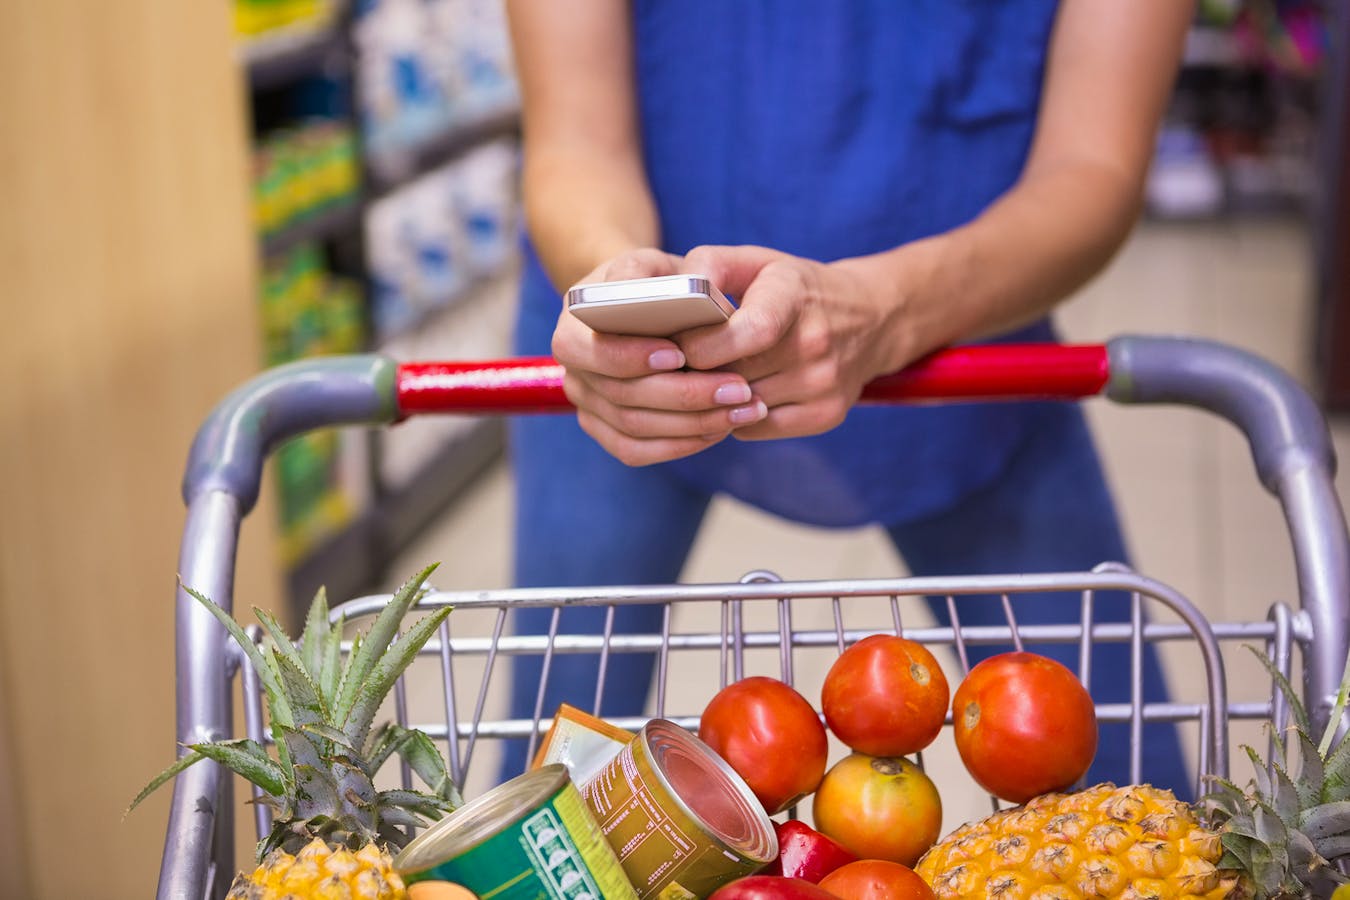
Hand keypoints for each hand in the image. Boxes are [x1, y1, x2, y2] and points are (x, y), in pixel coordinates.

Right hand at [551, 248, 769, 465]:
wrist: (641, 313)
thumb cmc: (649, 285)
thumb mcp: (646, 265)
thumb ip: (639, 270)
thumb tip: (634, 291)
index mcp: (573, 329)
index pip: (593, 351)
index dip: (633, 357)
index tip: (680, 354)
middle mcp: (574, 374)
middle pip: (622, 397)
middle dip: (684, 396)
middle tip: (738, 389)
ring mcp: (588, 408)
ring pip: (635, 429)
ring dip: (693, 424)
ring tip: (743, 409)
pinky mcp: (608, 433)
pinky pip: (638, 452)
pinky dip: (681, 445)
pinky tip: (720, 429)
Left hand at [676, 245, 913, 440]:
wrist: (871, 318)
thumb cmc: (795, 289)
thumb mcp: (758, 261)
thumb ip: (711, 265)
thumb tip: (675, 294)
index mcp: (794, 296)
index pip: (749, 332)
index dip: (702, 344)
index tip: (676, 345)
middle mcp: (816, 343)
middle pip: (734, 374)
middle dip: (696, 373)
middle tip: (675, 366)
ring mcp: (824, 384)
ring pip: (739, 407)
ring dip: (712, 398)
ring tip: (704, 377)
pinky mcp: (826, 416)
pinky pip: (754, 429)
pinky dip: (734, 417)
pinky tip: (734, 395)